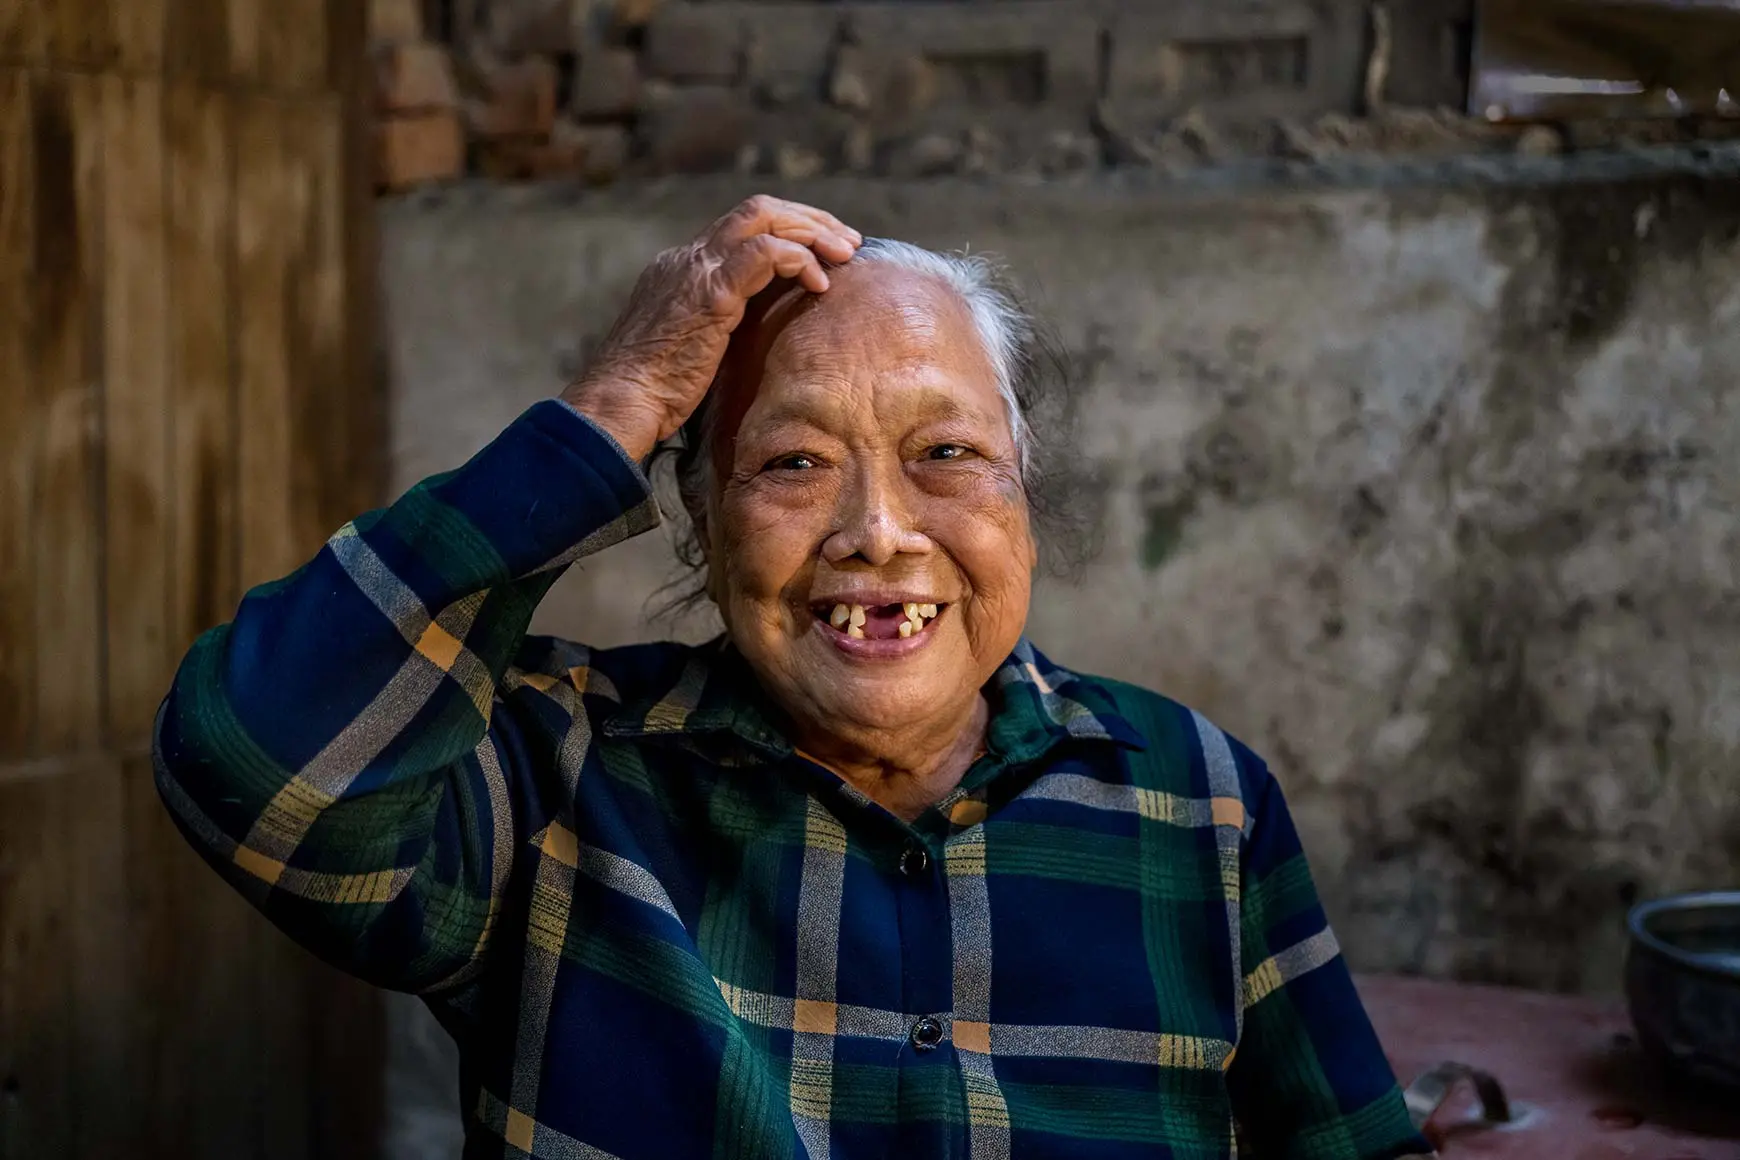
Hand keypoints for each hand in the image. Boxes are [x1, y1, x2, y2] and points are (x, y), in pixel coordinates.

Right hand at [561, 195, 861, 459]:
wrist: (620, 402)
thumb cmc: (654, 390)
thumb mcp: (691, 344)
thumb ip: (719, 324)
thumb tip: (758, 332)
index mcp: (682, 267)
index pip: (743, 227)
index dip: (789, 229)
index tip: (824, 249)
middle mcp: (687, 258)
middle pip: (758, 210)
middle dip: (810, 219)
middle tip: (848, 242)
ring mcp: (697, 270)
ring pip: (764, 218)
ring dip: (813, 231)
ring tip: (845, 255)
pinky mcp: (711, 293)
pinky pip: (765, 253)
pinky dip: (799, 259)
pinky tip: (818, 283)